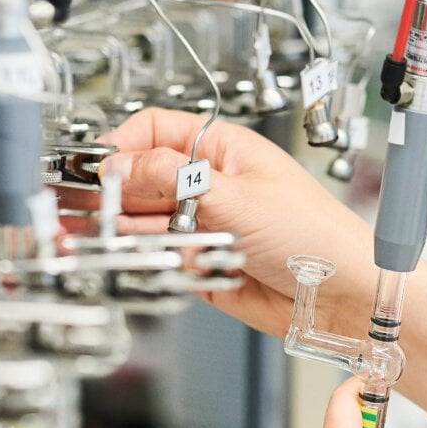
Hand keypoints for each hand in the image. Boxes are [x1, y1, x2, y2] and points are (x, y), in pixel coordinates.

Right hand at [87, 108, 374, 335]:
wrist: (342, 295)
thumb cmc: (315, 234)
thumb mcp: (237, 196)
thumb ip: (173, 179)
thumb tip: (121, 165)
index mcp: (223, 152)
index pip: (156, 133)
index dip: (123, 147)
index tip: (98, 168)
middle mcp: (211, 186)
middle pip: (143, 180)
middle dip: (113, 193)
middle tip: (84, 208)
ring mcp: (206, 226)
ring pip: (148, 222)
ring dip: (124, 230)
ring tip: (97, 236)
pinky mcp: (205, 266)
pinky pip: (164, 260)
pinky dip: (150, 261)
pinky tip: (135, 259)